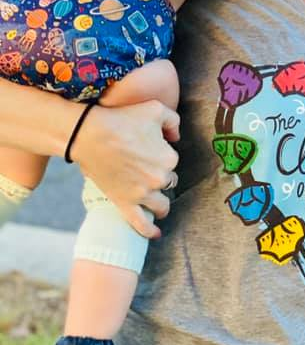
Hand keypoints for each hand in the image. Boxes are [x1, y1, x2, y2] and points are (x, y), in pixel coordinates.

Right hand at [71, 100, 179, 238]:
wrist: (89, 135)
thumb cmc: (122, 119)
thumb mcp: (155, 109)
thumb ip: (174, 121)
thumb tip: (176, 137)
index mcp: (168, 158)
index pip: (173, 160)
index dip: (162, 153)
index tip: (149, 147)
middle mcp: (158, 179)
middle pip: (168, 182)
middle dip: (161, 176)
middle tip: (146, 168)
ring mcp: (141, 194)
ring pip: (161, 205)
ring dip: (160, 203)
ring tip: (157, 201)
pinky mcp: (124, 203)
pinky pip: (141, 224)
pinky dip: (150, 231)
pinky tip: (156, 235)